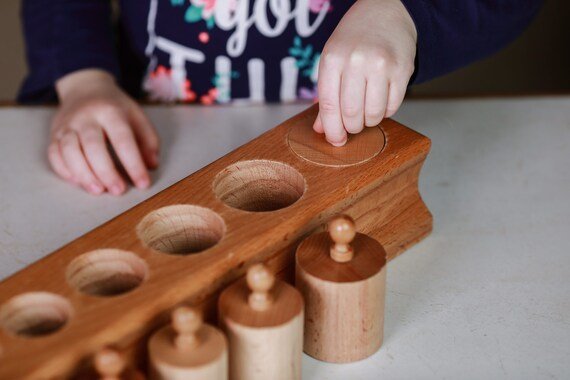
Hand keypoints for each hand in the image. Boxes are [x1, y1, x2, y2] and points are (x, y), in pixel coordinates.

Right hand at [50, 69, 159, 194]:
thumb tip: (151, 166)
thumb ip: (148, 141)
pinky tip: (79, 182)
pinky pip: (54, 154)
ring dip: (83, 174)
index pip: (123, 140)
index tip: (143, 184)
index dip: (133, 164)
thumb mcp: (138, 117)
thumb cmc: (116, 108)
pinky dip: (65, 171)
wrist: (85, 87)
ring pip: (69, 151)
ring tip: (98, 190)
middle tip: (118, 191)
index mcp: (111, 111)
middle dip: (106, 172)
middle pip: (93, 146)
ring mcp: (67, 125)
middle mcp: (86, 117)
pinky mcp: (54, 134)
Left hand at [314, 0, 416, 145]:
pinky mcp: (403, 70)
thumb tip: (322, 130)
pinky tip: (381, 100)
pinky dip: (385, 112)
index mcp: (332, 58)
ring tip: (367, 111)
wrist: (386, 12)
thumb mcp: (332, 60)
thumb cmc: (354, 39)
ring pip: (373, 114)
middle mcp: (356, 61)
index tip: (335, 140)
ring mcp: (381, 65)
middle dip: (352, 127)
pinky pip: (393, 107)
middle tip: (353, 124)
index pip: (329, 106)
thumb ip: (326, 96)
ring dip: (369, 121)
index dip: (332, 129)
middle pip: (352, 114)